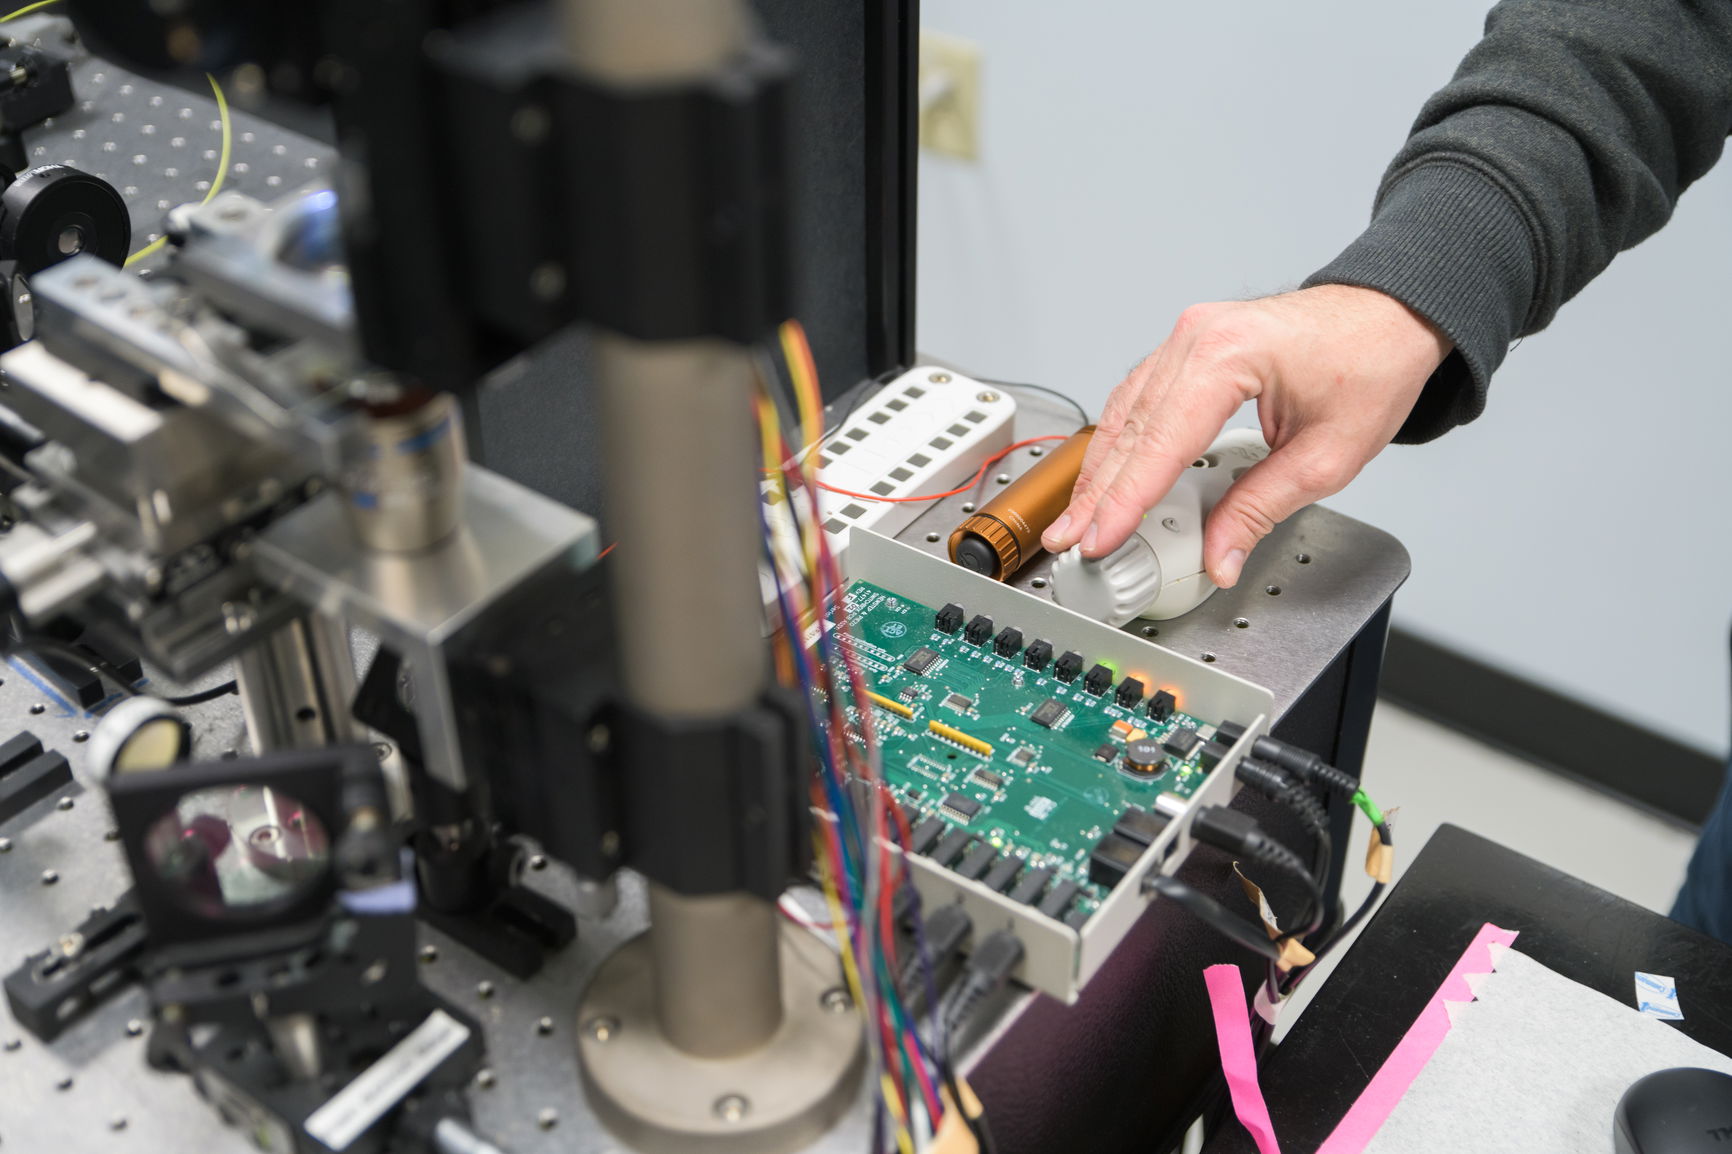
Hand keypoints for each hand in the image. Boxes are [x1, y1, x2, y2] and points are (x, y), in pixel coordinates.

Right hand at [1041, 285, 1450, 585]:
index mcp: (1228, 354)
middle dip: (1098, 492)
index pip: (1161, 443)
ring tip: (1079, 518)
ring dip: (1101, 471)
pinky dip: (1121, 443)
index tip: (1100, 538)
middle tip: (1072, 538)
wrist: (1391, 315)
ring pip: (1124, 413)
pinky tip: (1106, 476)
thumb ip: (1261, 508)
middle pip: (1130, 429)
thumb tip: (1220, 555)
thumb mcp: (1326, 456)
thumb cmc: (1371, 364)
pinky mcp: (1188, 347)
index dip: (1126, 500)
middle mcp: (1196, 337)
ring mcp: (1187, 337)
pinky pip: (1138, 398)